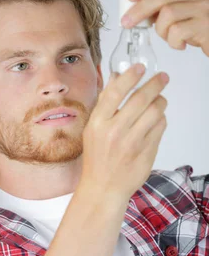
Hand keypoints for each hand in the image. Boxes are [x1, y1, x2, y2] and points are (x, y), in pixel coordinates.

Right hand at [81, 64, 169, 203]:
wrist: (103, 188)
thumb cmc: (97, 159)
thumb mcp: (92, 131)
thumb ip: (104, 104)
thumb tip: (116, 78)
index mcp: (98, 124)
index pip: (116, 92)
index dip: (130, 76)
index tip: (140, 67)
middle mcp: (114, 132)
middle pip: (141, 98)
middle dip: (155, 84)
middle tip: (162, 77)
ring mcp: (132, 142)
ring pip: (155, 111)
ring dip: (160, 102)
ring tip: (159, 101)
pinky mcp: (147, 151)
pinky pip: (160, 127)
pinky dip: (161, 119)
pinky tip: (155, 120)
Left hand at [121, 0, 208, 56]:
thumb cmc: (197, 25)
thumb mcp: (180, 9)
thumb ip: (162, 5)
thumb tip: (134, 8)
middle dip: (139, 10)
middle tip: (127, 23)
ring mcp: (203, 6)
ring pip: (167, 14)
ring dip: (160, 30)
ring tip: (168, 36)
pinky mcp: (205, 24)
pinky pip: (177, 32)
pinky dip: (172, 42)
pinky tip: (180, 44)